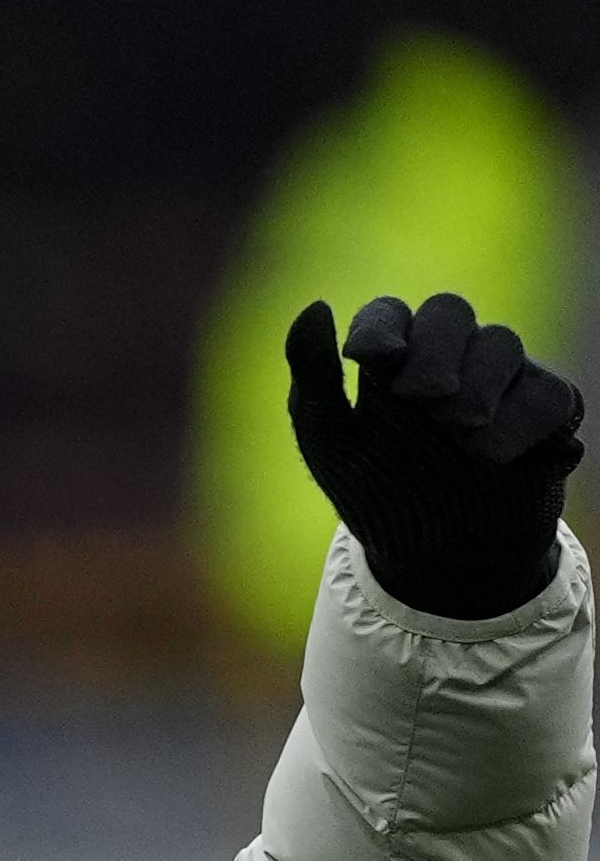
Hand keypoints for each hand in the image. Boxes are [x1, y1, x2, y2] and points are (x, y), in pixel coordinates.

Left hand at [288, 294, 585, 621]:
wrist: (434, 553)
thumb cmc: (378, 491)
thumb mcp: (331, 443)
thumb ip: (314, 379)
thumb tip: (314, 307)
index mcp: (392, 360)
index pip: (388, 314)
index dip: (381, 326)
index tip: (372, 358)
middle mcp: (449, 358)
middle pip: (449, 311)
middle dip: (434, 349)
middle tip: (420, 396)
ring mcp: (501, 379)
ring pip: (501, 342)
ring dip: (475, 386)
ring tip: (456, 434)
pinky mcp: (546, 409)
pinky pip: (547, 393)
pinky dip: (518, 422)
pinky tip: (490, 456)